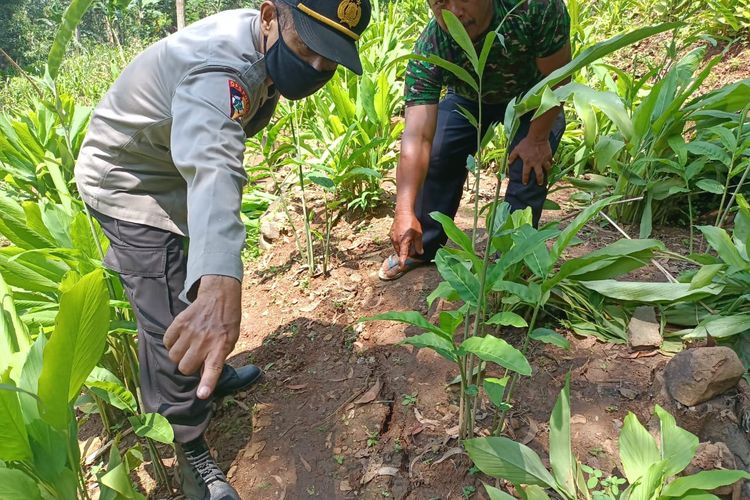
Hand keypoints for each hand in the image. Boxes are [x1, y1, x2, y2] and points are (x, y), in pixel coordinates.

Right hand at [163, 275, 240, 399]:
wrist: (220, 297)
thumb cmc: (226, 323)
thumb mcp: (229, 342)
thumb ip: (217, 358)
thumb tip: (202, 376)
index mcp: (220, 348)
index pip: (213, 369)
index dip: (206, 384)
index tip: (201, 395)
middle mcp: (205, 341)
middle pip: (185, 368)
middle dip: (188, 366)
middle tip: (195, 357)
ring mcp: (191, 332)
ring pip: (173, 357)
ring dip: (178, 355)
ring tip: (187, 346)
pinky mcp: (179, 323)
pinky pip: (167, 342)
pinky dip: (171, 343)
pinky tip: (180, 338)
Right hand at [390, 211, 423, 266]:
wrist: (403, 212)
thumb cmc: (412, 223)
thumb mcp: (418, 234)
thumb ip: (419, 244)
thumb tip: (420, 253)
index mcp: (403, 242)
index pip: (403, 254)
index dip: (402, 261)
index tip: (401, 267)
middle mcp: (396, 241)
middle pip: (400, 252)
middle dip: (405, 253)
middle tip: (412, 249)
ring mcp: (392, 238)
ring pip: (397, 248)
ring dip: (402, 248)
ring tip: (408, 241)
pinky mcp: (391, 234)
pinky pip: (395, 243)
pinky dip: (399, 243)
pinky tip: (404, 238)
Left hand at [508, 136, 552, 185]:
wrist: (537, 137)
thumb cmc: (526, 143)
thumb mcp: (517, 149)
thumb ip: (512, 156)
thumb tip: (508, 163)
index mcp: (528, 163)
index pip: (526, 174)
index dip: (525, 179)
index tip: (525, 183)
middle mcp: (536, 163)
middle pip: (539, 175)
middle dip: (540, 180)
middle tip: (540, 184)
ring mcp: (543, 160)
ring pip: (547, 169)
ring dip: (547, 172)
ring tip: (547, 174)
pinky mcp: (549, 156)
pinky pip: (550, 161)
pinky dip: (550, 163)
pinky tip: (550, 164)